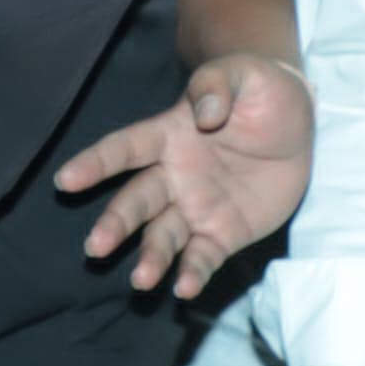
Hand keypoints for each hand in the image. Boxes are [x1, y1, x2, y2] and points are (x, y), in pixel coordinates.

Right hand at [52, 50, 315, 296]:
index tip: (66, 179)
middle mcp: (172, 177)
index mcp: (168, 135)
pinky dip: (192, 274)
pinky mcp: (222, 234)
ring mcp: (195, 209)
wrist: (298, 123)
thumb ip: (218, 86)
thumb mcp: (244, 75)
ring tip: (142, 280)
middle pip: (137, 202)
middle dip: (116, 224)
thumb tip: (206, 114)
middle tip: (95, 247)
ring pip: (163, 236)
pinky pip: (202, 257)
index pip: (125, 149)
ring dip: (150, 257)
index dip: (96, 163)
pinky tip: (184, 290)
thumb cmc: (260, 91)